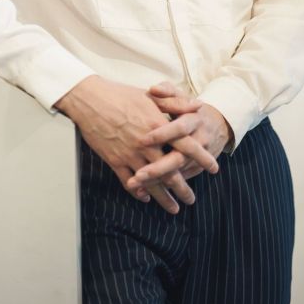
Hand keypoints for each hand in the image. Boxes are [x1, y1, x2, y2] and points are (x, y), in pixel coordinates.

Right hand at [54, 76, 217, 213]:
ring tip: (173, 209)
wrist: (90, 99)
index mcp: (158, 125)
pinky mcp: (114, 160)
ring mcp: (130, 154)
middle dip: (183, 189)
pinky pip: (129, 182)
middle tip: (192, 200)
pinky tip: (145, 198)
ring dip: (163, 198)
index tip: (214, 168)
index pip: (187, 146)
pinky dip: (139, 191)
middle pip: (171, 171)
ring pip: (152, 182)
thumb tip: (197, 107)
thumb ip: (176, 103)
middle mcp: (147, 144)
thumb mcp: (151, 95)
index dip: (202, 158)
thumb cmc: (120, 94)